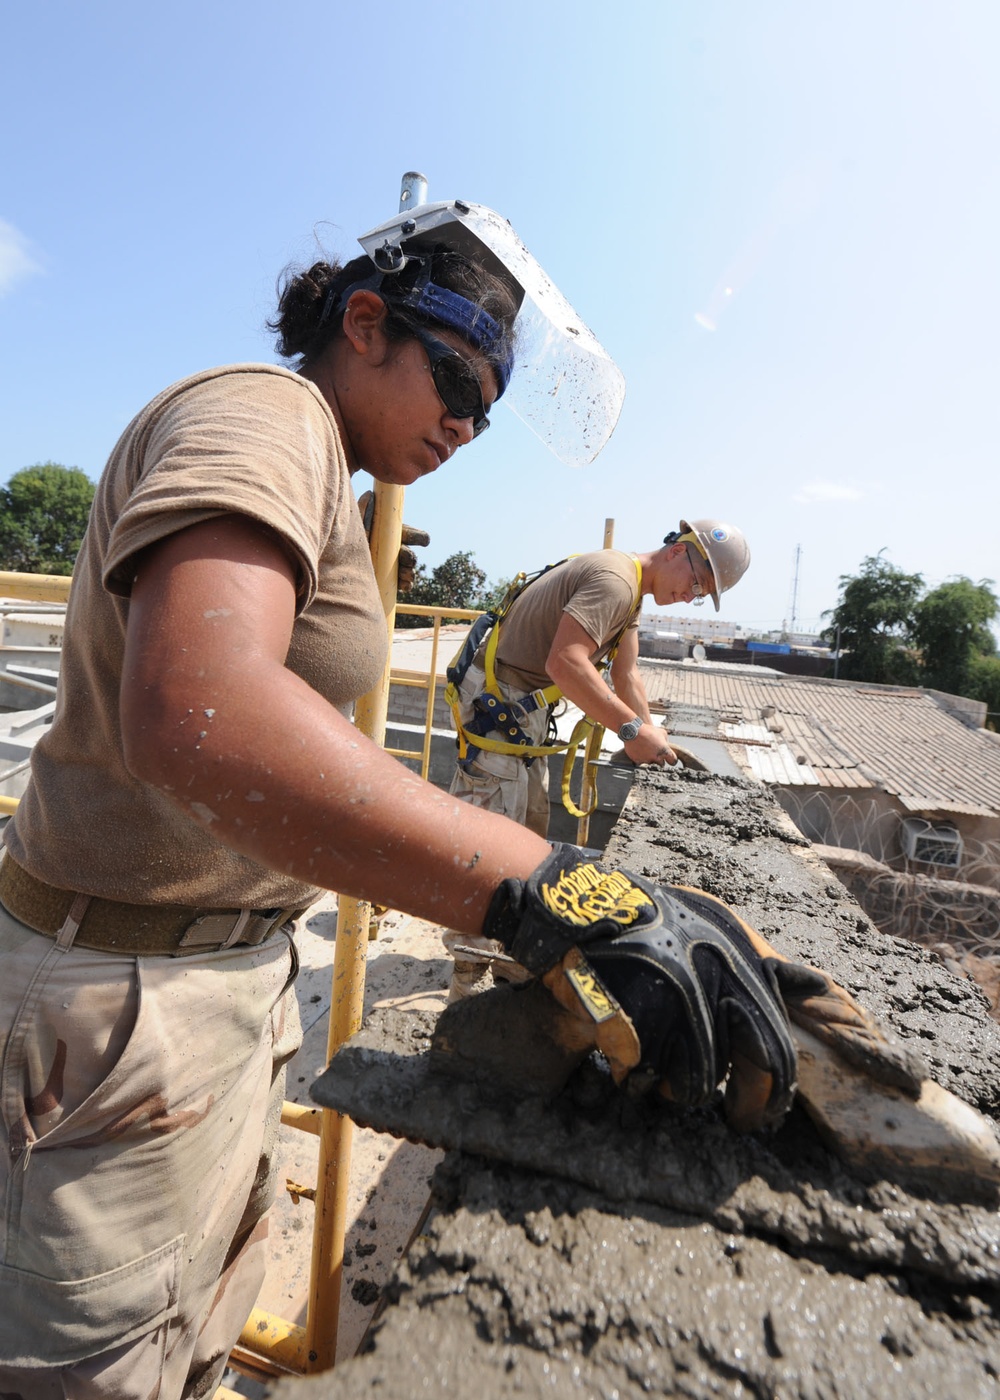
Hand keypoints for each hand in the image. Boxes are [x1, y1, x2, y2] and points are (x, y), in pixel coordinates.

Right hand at [483, 845, 797, 1129]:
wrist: (581, 907)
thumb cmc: (653, 917)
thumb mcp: (718, 922)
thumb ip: (762, 960)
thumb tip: (817, 992)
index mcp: (740, 964)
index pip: (778, 1047)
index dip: (776, 1089)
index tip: (771, 1109)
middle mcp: (712, 986)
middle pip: (747, 1074)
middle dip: (747, 1109)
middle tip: (739, 1122)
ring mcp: (672, 1008)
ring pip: (693, 1084)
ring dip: (679, 1088)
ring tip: (665, 1075)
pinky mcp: (632, 1025)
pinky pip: (646, 1078)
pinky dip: (638, 1079)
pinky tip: (629, 1062)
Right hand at [623, 723, 677, 766]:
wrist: (632, 731)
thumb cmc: (648, 730)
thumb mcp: (662, 732)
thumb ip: (666, 741)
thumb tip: (666, 745)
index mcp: (665, 751)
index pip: (673, 761)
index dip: (672, 760)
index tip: (670, 759)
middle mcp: (657, 757)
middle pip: (661, 764)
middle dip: (659, 759)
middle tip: (655, 752)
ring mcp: (647, 760)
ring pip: (651, 762)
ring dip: (649, 757)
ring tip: (645, 747)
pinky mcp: (638, 761)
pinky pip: (641, 761)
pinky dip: (641, 757)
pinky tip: (639, 750)